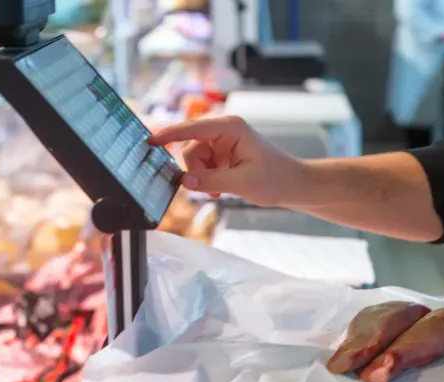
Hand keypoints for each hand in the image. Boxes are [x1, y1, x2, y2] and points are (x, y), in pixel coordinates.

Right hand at [149, 116, 302, 205]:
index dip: (169, 135)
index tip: (149, 141)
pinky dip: (207, 179)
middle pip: (190, 148)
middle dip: (195, 170)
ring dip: (202, 177)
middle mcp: (224, 131)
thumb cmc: (276, 180)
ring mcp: (222, 143)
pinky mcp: (222, 155)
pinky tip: (220, 190)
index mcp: (230, 127)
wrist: (294, 186)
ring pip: (194, 160)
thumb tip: (183, 181)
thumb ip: (210, 180)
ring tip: (219, 191)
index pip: (192, 128)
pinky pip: (202, 166)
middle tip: (210, 189)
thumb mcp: (242, 183)